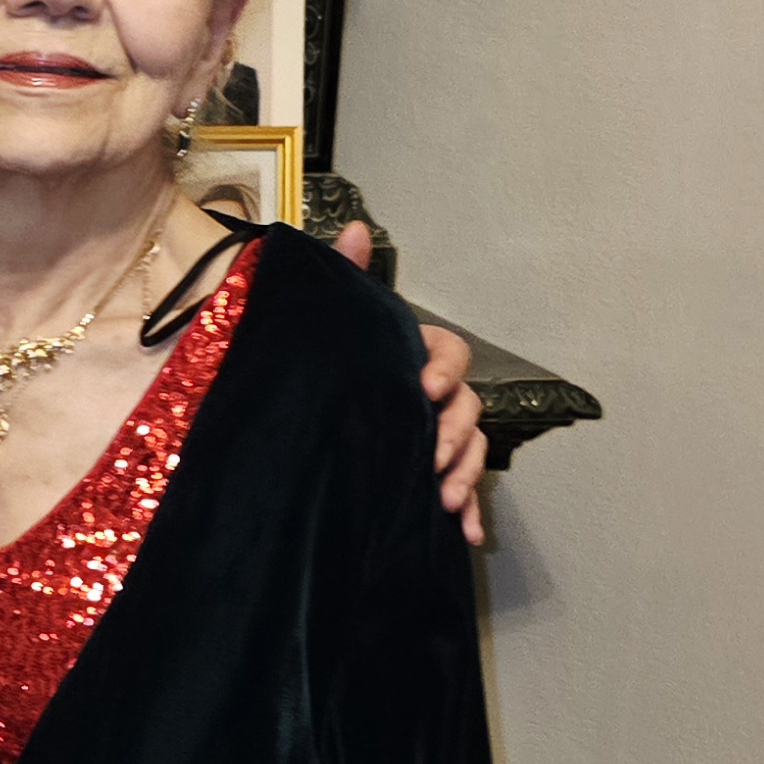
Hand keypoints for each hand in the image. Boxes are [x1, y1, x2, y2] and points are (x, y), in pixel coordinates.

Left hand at [332, 220, 488, 545]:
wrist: (294, 418)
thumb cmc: (321, 361)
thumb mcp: (328, 321)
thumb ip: (345, 276)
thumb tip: (355, 228)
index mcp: (414, 353)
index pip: (449, 351)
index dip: (444, 368)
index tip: (423, 388)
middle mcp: (432, 393)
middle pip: (466, 406)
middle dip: (455, 432)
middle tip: (431, 457)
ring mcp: (433, 434)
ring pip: (469, 449)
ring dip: (464, 474)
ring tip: (443, 500)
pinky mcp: (427, 473)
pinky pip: (459, 491)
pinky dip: (466, 512)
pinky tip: (465, 535)